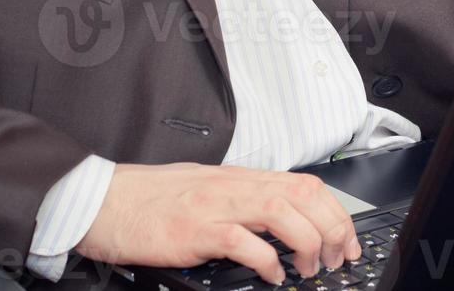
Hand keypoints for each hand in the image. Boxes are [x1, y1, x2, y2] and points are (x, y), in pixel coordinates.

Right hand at [74, 161, 362, 284]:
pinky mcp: (196, 229)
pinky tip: (271, 275)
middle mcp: (234, 186)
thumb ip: (242, 201)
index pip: (304, 183)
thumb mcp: (207, 190)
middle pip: (302, 196)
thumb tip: (278, 219)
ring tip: (308, 269)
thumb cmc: (152, 199)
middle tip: (336, 259)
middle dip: (332, 229)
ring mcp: (216, 205)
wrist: (107, 201)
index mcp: (240, 178)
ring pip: (282, 212)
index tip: (346, 240)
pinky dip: (267, 260)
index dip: (334, 212)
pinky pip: (245, 241)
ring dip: (306, 244)